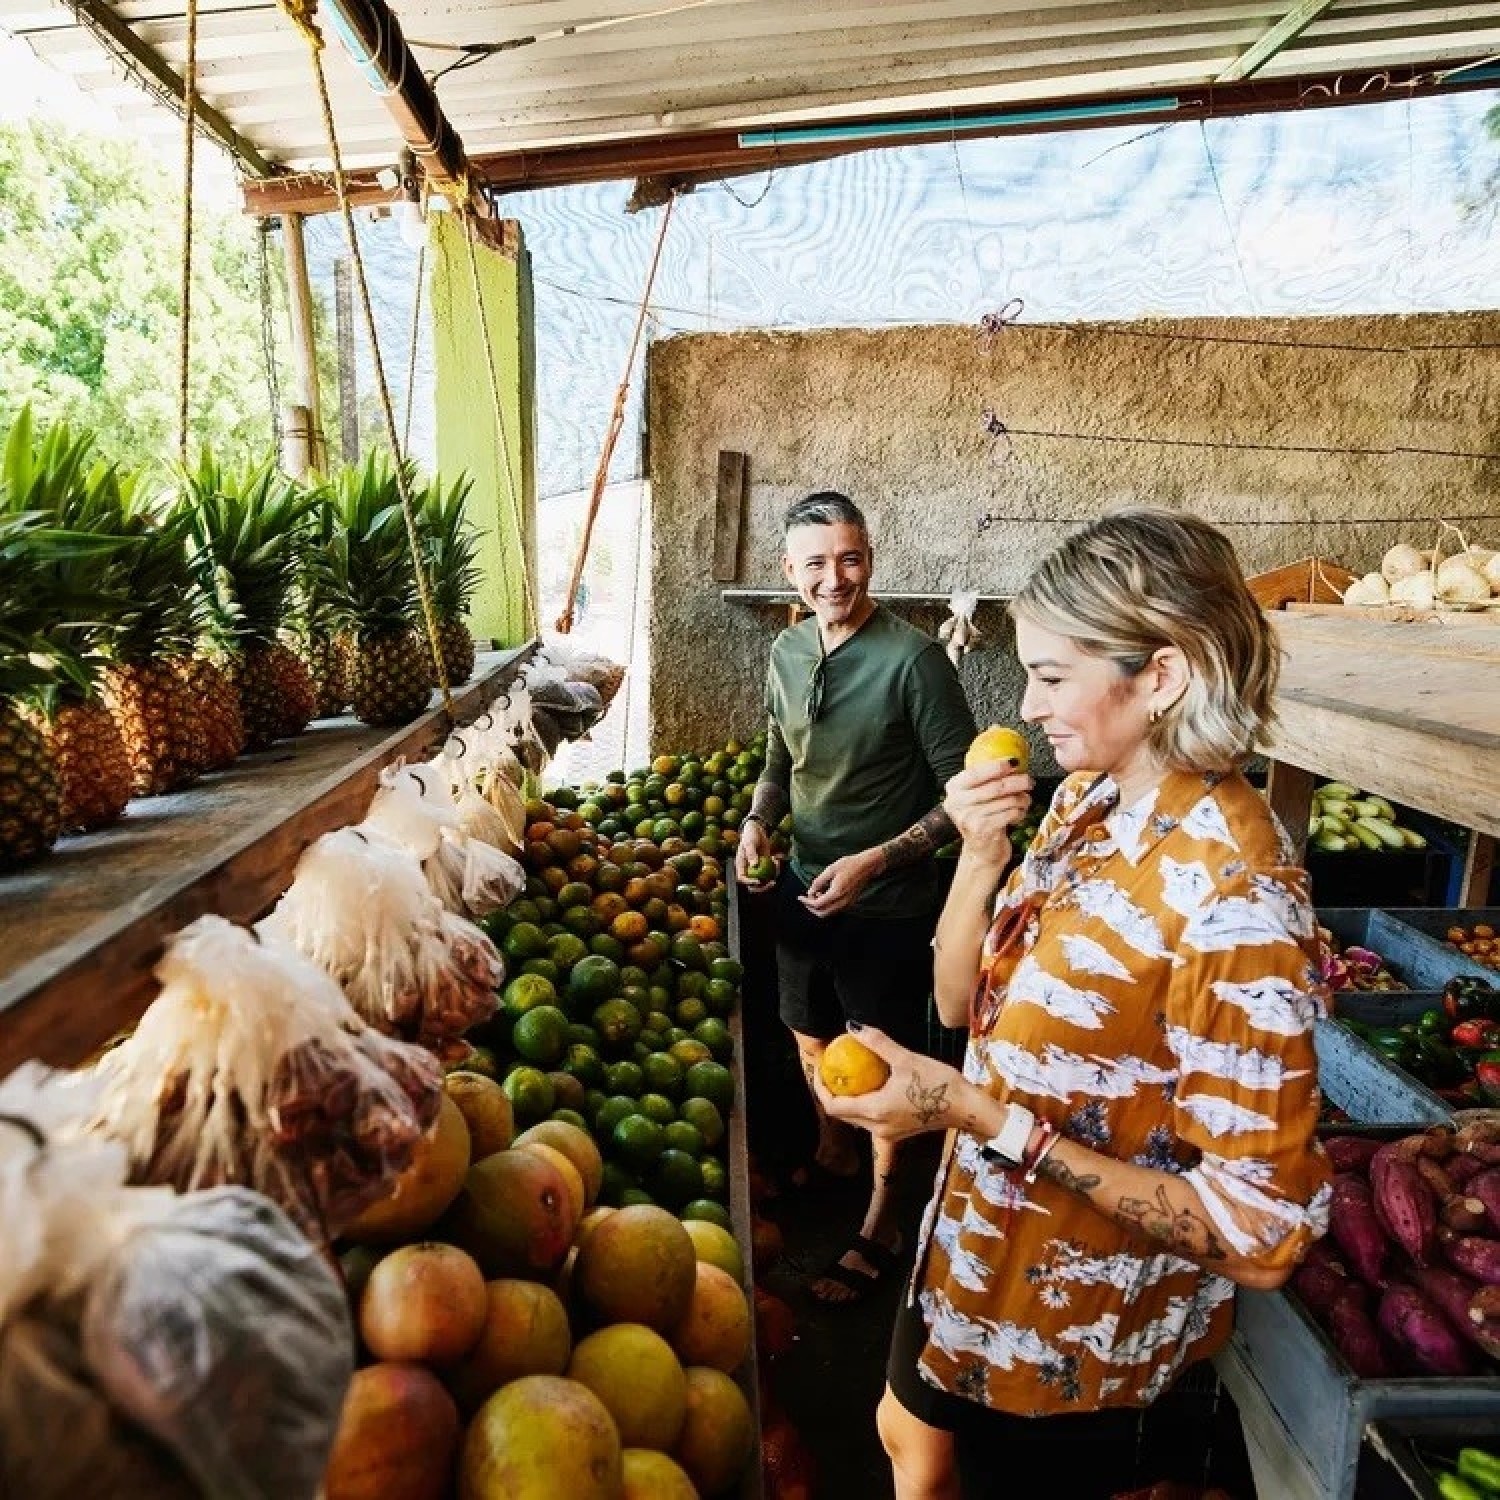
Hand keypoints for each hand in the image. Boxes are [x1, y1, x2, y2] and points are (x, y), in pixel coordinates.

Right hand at [734, 820, 776, 891]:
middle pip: (753, 885)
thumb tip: (754, 865)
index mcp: (741, 866)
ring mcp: (757, 870)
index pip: (742, 879)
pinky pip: (770, 873)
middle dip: (763, 887)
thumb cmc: (750, 836)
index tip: (759, 881)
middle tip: (772, 882)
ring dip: (772, 876)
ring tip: (776, 863)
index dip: (749, 883)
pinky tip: (777, 860)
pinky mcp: (764, 867)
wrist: (757, 831)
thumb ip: (751, 853)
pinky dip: (775, 869)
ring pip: (764, 881)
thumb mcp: (750, 843)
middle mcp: (748, 870)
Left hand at [798, 849, 879, 916]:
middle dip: (811, 908)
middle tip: (806, 899)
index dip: (806, 902)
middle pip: (822, 913)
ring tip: (816, 894)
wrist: (867, 866)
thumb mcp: (830, 869)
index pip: (817, 905)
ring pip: (829, 913)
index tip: (800, 897)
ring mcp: (847, 904)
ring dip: (819, 907)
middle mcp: (842, 902)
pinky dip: (827, 906)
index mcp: (836, 893)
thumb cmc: (849, 865)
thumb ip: (818, 882)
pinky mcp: (850, 903)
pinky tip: (824, 895)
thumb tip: (810, 892)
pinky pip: (835, 910)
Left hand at [813, 1026, 968, 1142]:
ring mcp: (889, 1132)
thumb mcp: (906, 1058)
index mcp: (876, 1111)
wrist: (967, 1108)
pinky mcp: (899, 1130)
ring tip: (848, 1076)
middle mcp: (878, 1127)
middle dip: (832, 1093)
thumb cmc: (939, 1084)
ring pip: (856, 1119)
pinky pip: (871, 1119)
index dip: (821, 1088)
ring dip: (848, 1099)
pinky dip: (864, 1103)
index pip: (834, 1106)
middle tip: (831, 1070)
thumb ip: (877, 1043)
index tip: (820, 1069)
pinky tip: (871, 1084)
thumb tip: (852, 1026)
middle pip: (842, 1114)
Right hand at [943, 759, 1032, 867]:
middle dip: (1018, 781)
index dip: (996, 766)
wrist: (980, 851)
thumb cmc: (981, 819)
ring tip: (1025, 800)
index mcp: (953, 789)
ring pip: (1007, 800)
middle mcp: (957, 802)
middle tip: (1029, 781)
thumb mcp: (975, 797)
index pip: (976, 772)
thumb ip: (985, 780)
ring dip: (1022, 799)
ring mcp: (969, 817)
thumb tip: (1011, 761)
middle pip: (996, 786)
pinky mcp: (983, 829)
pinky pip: (1011, 813)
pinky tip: (1019, 814)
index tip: (1014, 762)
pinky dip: (1020, 812)